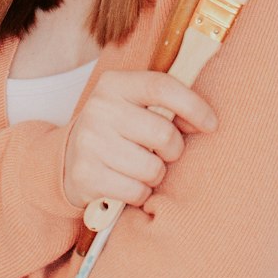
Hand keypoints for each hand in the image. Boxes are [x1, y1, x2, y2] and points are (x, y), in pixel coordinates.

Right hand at [63, 68, 216, 209]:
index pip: (162, 87)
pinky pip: (136, 192)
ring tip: (140, 168)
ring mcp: (90, 142)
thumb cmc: (116, 130)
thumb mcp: (134, 105)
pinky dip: (140, 193)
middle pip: (163, 133)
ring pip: (152, 168)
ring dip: (155, 174)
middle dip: (173, 149)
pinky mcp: (85, 175)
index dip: (193, 106)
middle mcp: (99, 109)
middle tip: (162, 152)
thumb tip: (206, 121)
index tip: (210, 124)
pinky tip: (127, 182)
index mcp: (114, 85)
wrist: (67, 158)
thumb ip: (167, 105)